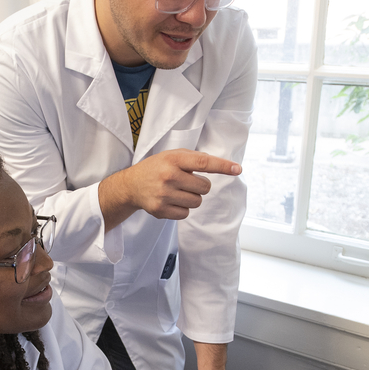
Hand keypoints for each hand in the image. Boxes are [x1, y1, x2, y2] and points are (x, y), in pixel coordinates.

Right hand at [99, 150, 241, 228]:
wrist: (131, 185)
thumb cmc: (157, 168)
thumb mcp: (172, 156)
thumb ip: (194, 159)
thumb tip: (223, 166)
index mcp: (173, 159)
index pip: (203, 163)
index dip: (222, 166)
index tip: (237, 169)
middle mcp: (168, 176)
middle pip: (205, 187)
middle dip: (200, 186)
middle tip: (186, 182)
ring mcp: (164, 194)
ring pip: (197, 202)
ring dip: (191, 198)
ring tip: (177, 191)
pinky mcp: (160, 210)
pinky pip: (186, 213)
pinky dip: (182, 208)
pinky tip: (170, 201)